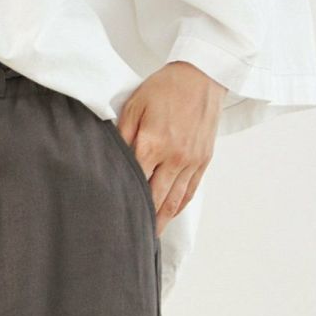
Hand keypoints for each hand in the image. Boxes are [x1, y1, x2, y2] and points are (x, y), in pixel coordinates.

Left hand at [116, 62, 225, 233]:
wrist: (203, 74)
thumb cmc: (165, 87)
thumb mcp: (134, 105)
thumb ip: (122, 136)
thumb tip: (111, 161)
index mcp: (152, 143)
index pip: (134, 183)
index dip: (124, 203)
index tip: (113, 220)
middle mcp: (174, 157)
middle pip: (154, 200)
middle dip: (142, 221)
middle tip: (128, 242)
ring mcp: (191, 161)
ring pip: (173, 201)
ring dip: (160, 221)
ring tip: (148, 238)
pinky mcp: (203, 160)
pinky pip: (189, 192)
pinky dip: (177, 207)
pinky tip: (167, 216)